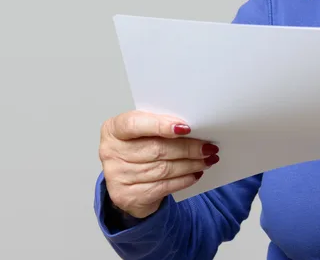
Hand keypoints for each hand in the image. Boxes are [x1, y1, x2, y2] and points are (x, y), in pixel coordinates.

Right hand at [99, 111, 219, 218]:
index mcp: (113, 130)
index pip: (134, 124)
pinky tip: (195, 174)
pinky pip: (162, 186)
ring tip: (207, 160)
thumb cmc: (138, 148)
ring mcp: (118, 176)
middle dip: (187, 148)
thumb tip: (189, 128)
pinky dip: (183, 180)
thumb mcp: (142, 132)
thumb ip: (159, 126)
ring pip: (163, 169)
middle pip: (156, 149)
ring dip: (190, 165)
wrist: (127, 181)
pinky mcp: (128, 196)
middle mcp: (110, 153)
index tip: (185, 127)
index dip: (160, 125)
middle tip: (208, 147)